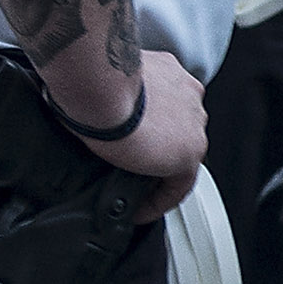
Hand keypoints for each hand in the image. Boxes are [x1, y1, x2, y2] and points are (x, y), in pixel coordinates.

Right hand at [75, 48, 205, 218]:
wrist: (99, 86)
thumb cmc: (94, 77)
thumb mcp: (108, 80)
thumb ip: (114, 92)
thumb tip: (89, 106)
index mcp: (170, 73)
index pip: (167, 107)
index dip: (149, 129)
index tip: (133, 144)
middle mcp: (189, 95)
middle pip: (177, 131)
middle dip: (156, 148)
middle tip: (131, 166)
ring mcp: (193, 124)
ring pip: (180, 156)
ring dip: (158, 172)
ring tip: (136, 193)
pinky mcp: (188, 153)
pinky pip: (178, 185)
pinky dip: (159, 200)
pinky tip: (140, 209)